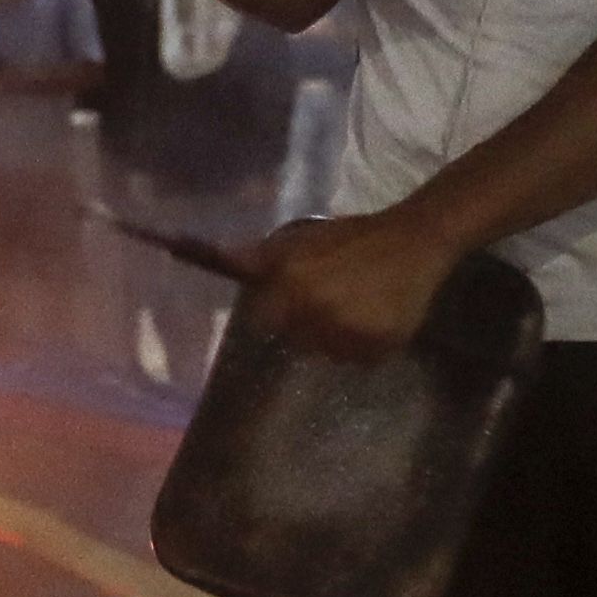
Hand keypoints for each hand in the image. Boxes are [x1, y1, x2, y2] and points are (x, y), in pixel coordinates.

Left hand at [247, 208, 459, 362]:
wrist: (415, 242)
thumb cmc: (351, 237)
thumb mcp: (298, 239)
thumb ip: (251, 257)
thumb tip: (181, 246)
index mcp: (290, 282)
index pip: (262, 318)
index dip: (274, 310)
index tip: (289, 301)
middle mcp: (314, 313)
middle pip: (292, 337)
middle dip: (303, 321)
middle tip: (331, 295)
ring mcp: (345, 335)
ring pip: (322, 351)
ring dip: (331, 335)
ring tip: (354, 305)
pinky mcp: (374, 350)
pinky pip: (352, 359)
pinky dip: (359, 344)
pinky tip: (372, 317)